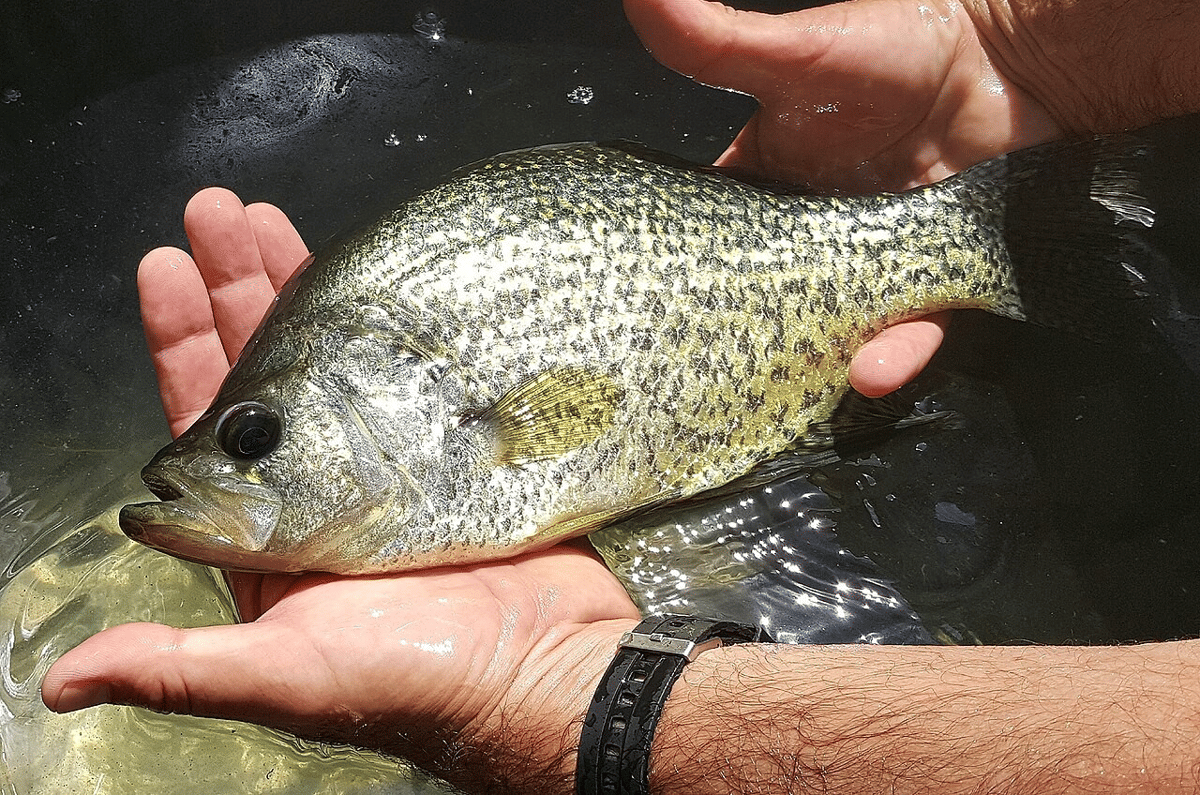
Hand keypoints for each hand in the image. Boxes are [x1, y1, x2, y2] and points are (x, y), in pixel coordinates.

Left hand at [41, 188, 640, 790]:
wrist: (543, 669)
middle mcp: (319, 492)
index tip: (165, 272)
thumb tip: (64, 682)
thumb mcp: (286, 673)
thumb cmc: (414, 681)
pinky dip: (385, 319)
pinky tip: (368, 270)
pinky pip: (410, 368)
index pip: (205, 425)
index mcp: (267, 536)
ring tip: (267, 217)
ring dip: (301, 286)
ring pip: (332, 359)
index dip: (182, 346)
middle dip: (233, 291)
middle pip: (265, 373)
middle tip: (215, 214)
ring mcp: (388, 464)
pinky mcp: (451, 448)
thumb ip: (180, 666)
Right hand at [624, 0, 1072, 395]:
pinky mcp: (932, 282)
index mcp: (767, 189)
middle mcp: (814, 238)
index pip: (712, 245)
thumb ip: (712, 42)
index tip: (652, 314)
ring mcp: (872, 266)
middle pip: (769, 302)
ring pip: (836, 329)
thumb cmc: (897, 47)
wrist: (1012, 57)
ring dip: (818, 360)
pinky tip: (872, 369)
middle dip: (745, 337)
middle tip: (714, 370)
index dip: (685, 279)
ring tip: (797, 382)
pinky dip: (894, 353)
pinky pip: (912, 331)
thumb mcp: (790, 57)